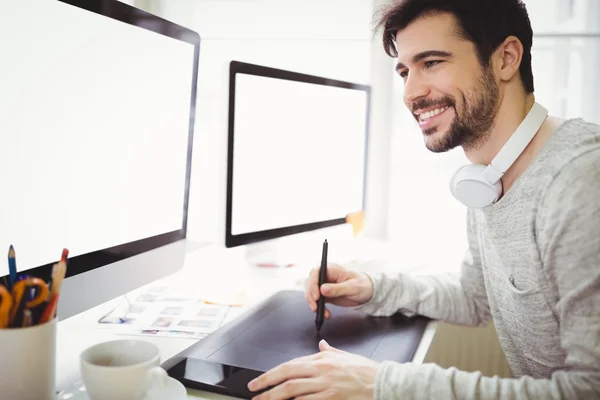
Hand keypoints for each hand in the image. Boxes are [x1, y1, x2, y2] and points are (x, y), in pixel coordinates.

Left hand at [247, 339, 378, 399]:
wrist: (381, 382)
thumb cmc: (365, 370)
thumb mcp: (344, 355)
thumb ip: (329, 351)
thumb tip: (320, 345)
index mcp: (322, 359)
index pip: (290, 364)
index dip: (272, 373)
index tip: (260, 380)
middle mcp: (321, 370)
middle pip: (287, 375)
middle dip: (266, 383)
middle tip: (253, 390)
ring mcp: (325, 385)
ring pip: (293, 390)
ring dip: (275, 396)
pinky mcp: (331, 398)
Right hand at [304, 263, 372, 318]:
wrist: (367, 292)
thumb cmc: (362, 285)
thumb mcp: (352, 287)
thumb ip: (338, 288)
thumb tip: (323, 289)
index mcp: (332, 269)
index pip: (316, 272)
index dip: (313, 283)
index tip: (316, 296)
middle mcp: (325, 276)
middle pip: (310, 283)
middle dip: (310, 296)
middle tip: (315, 307)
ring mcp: (324, 285)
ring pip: (311, 292)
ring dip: (313, 303)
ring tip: (321, 313)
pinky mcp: (325, 294)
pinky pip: (316, 301)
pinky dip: (319, 308)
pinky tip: (325, 314)